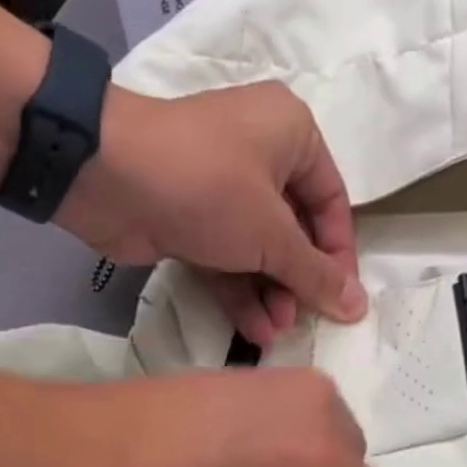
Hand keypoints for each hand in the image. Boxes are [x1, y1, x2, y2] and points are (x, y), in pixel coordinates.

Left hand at [57, 82, 368, 348]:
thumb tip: (358, 307)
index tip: (344, 301)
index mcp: (292, 133)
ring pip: (259, 247)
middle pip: (295, 227)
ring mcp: (221, 186)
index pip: (332, 200)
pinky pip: (227, 256)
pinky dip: (240, 291)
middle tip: (305, 322)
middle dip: (300, 279)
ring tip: (276, 333)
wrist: (107, 174)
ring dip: (271, 292)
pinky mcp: (189, 217)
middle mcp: (261, 152)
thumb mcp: (271, 232)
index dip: (339, 254)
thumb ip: (315, 274)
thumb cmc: (208, 186)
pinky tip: (252, 330)